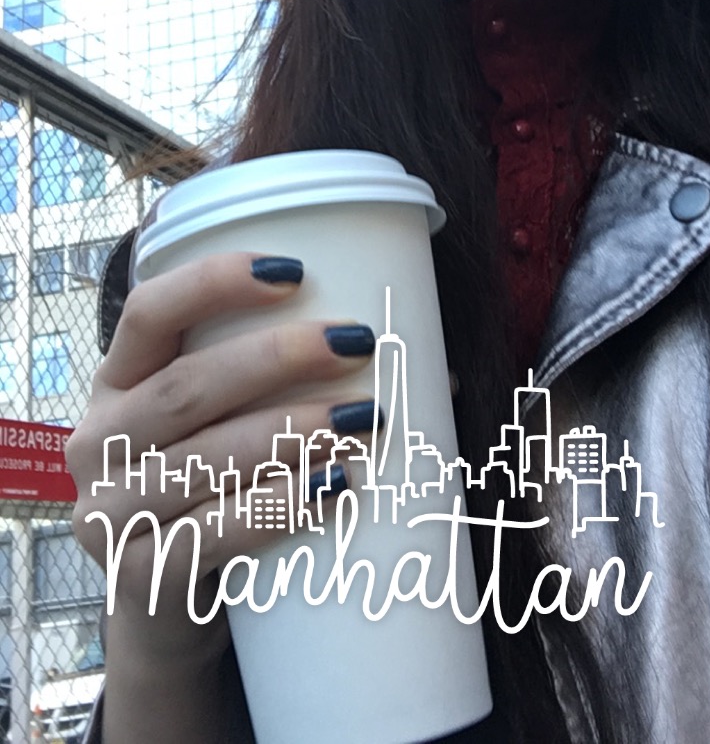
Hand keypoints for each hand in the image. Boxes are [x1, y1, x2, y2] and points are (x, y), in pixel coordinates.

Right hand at [66, 252, 376, 688]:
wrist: (167, 613)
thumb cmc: (213, 493)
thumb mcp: (222, 427)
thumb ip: (287, 386)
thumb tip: (436, 370)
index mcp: (118, 382)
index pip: (147, 312)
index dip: (212, 283)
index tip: (293, 270)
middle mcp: (99, 440)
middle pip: (185, 387)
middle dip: (275, 358)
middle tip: (356, 342)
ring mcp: (110, 513)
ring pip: (202, 459)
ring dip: (289, 431)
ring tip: (363, 416)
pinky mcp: (140, 577)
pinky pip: (210, 535)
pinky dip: (278, 505)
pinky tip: (333, 486)